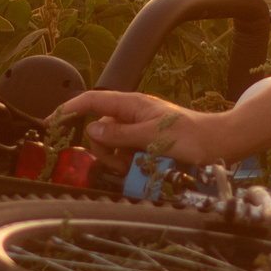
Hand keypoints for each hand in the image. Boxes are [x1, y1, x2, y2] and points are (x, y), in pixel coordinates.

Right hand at [61, 90, 240, 166]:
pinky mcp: (145, 143)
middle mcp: (132, 114)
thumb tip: (92, 129)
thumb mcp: (152, 137)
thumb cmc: (192, 136)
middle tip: (118, 163)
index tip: (52, 122)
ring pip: (111, 145)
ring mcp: (138, 129)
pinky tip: (140, 169)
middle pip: (99, 129)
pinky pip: (125, 154)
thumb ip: (120, 134)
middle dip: (103, 149)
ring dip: (116, 159)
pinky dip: (127, 163)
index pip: (92, 101)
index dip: (70, 109)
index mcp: (132, 104)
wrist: (218, 145)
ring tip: (134, 167)